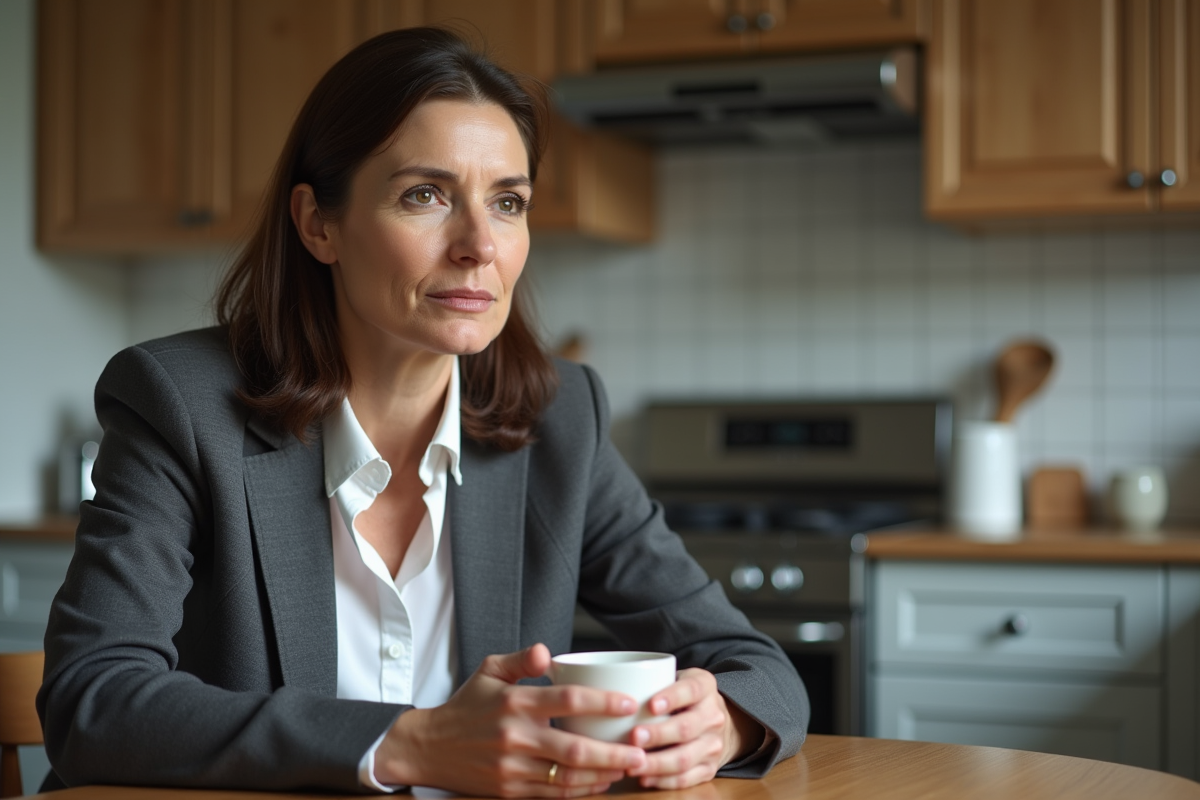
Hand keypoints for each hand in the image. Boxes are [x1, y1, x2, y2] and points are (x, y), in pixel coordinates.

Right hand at [373, 644, 647, 796]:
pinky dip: (581, 790)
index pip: (566, 700)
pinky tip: (602, 783)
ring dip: (604, 775)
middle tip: (643, 749)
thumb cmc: (466, 705)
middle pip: (574, 748)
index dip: (601, 702)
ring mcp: (512, 768)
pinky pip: (553, 794)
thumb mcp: (488, 670)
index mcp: (514, 701)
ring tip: (630, 767)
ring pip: (567, 777)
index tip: (629, 704)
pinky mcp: (509, 790)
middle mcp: (515, 736)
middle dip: (613, 752)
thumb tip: (546, 651)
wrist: (428, 748)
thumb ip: (520, 659)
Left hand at [626, 668, 764, 789]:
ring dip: (656, 763)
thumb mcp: (677, 680)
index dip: (672, 698)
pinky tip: (644, 778)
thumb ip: (654, 682)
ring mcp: (713, 744)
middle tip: (634, 737)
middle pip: (686, 728)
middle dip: (658, 735)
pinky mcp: (709, 768)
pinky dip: (663, 781)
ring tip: (633, 764)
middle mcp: (713, 716)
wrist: (719, 722)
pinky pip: (686, 779)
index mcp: (704, 688)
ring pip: (685, 758)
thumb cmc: (685, 698)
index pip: (690, 690)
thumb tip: (612, 691)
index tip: (651, 705)